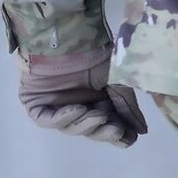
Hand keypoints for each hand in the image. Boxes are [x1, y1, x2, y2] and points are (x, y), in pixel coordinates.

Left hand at [18, 52, 146, 148]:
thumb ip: (128, 106)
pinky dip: (62, 118)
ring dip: (85, 124)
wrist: (69, 37)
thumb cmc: (95, 54)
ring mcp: (55, 106)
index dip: (118, 134)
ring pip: (69, 127)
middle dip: (103, 132)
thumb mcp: (119, 81)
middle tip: (114, 130)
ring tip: (97, 115)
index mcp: (98, 100)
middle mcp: (77, 105)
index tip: (128, 139)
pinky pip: (46, 119)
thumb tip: (142, 131)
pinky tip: (77, 110)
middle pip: (89, 129)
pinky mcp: (36, 103)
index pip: (108, 124)